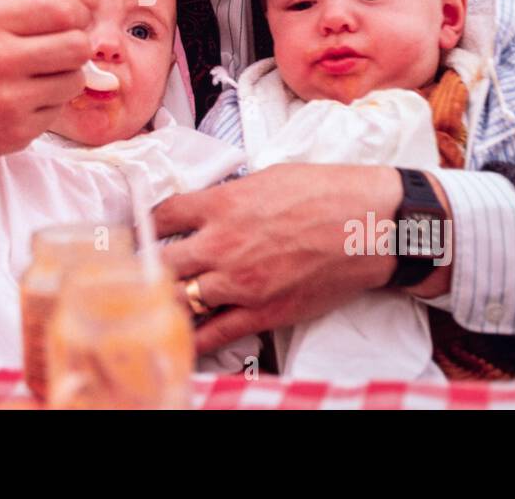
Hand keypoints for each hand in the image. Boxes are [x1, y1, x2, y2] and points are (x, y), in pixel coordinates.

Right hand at [0, 0, 90, 185]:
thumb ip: (22, 10)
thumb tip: (78, 10)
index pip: (61, 10)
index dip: (77, 15)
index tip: (73, 22)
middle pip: (77, 46)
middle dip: (76, 47)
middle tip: (61, 52)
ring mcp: (7, 100)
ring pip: (74, 81)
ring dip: (64, 79)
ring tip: (37, 78)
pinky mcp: (15, 133)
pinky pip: (57, 111)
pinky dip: (46, 106)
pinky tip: (21, 102)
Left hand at [153, 163, 403, 354]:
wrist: (371, 225)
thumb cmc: (327, 193)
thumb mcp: (267, 177)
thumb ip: (230, 196)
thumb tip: (208, 207)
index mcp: (222, 205)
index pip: (162, 216)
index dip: (147, 225)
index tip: (143, 230)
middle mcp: (221, 245)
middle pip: (159, 263)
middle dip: (148, 267)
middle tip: (143, 270)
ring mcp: (239, 283)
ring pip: (179, 300)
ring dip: (168, 300)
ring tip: (159, 300)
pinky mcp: (261, 312)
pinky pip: (213, 334)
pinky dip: (193, 336)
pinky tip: (182, 334)